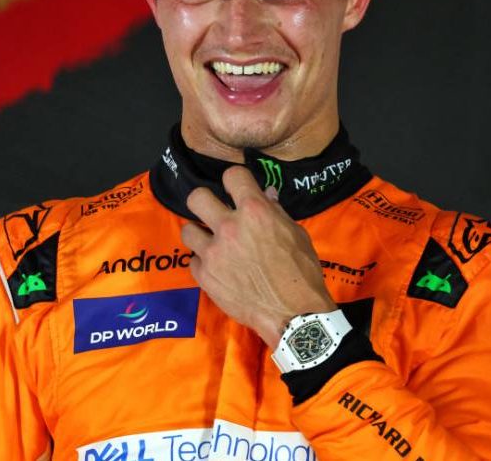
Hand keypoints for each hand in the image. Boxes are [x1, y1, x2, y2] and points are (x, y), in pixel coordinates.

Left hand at [181, 165, 336, 346]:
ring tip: (213, 244)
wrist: (294, 314)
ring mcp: (214, 253)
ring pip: (187, 230)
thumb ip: (276, 213)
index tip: (237, 190)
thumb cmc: (302, 272)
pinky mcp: (205, 277)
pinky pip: (194, 261)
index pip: (232, 175)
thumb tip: (266, 195)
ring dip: (200, 235)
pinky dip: (205, 264)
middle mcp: (229, 227)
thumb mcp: (296, 235)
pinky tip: (218, 269)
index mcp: (255, 211)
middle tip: (215, 213)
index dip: (235, 181)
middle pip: (197, 197)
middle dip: (205, 202)